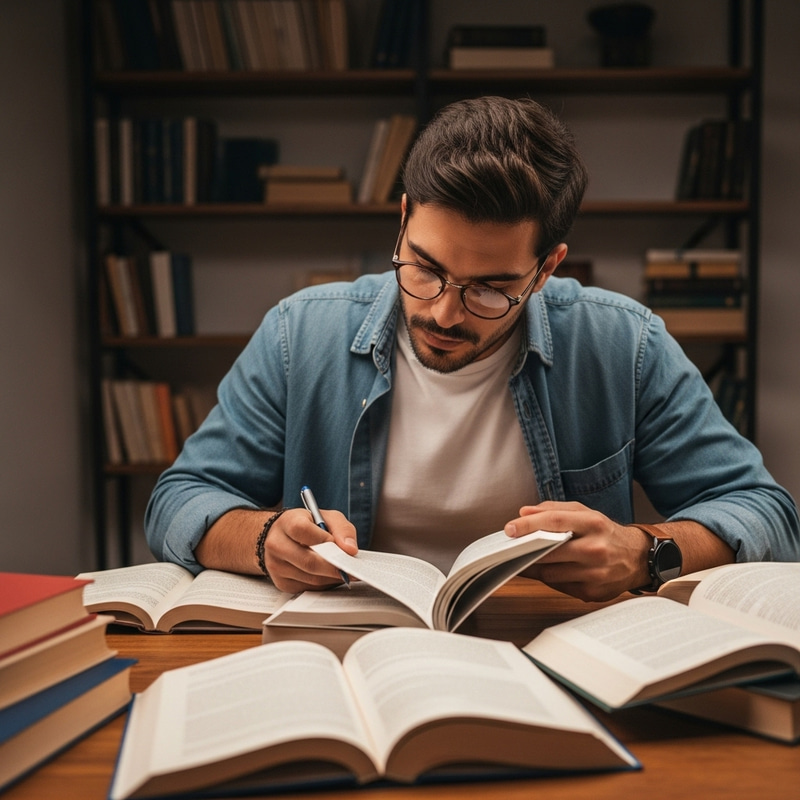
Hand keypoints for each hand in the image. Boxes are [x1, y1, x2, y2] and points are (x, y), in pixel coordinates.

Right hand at [263, 508, 357, 593]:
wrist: (281, 536)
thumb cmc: (307, 525)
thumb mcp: (326, 517)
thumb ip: (342, 529)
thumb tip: (350, 550)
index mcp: (287, 523)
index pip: (303, 531)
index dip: (325, 540)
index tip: (343, 548)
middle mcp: (277, 545)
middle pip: (309, 561)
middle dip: (335, 567)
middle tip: (353, 569)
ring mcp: (276, 566)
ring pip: (312, 578)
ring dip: (332, 577)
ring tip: (345, 571)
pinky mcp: (282, 583)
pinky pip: (309, 588)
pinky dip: (325, 583)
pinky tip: (331, 576)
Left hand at [504, 501, 648, 601]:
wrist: (638, 558)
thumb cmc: (605, 533)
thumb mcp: (585, 513)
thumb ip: (554, 510)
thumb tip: (523, 512)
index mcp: (593, 524)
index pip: (554, 522)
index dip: (528, 525)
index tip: (509, 529)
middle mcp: (596, 549)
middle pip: (550, 551)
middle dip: (526, 550)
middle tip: (510, 548)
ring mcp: (595, 574)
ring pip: (551, 573)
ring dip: (534, 567)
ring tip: (525, 559)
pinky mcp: (593, 593)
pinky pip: (560, 587)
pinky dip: (550, 579)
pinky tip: (547, 570)